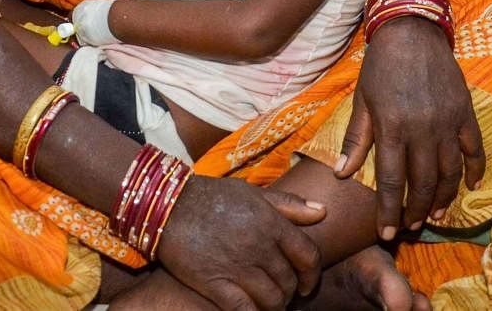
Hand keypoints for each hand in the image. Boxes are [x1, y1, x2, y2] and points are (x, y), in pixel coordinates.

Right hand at [156, 175, 324, 310]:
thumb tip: (322, 211)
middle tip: (282, 294)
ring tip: (268, 305)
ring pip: (272, 300)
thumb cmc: (212, 196)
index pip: (308, 255)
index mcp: (271, 222)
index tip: (307, 283)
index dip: (312, 274)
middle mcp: (259, 246)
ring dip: (274, 306)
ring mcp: (239, 267)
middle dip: (290, 292)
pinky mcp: (217, 284)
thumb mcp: (252, 193)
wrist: (169, 205)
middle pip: (290, 281)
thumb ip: (288, 204)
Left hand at [336, 17, 483, 238]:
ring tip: (434, 214)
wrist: (411, 31)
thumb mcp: (362, 100)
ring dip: (443, 198)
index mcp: (392, 127)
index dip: (388, 211)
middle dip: (416, 211)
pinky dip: (474, 171)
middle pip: (423, 183)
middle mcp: (422, 129)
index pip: (391, 181)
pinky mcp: (465, 112)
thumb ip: (355, 139)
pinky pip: (475, 149)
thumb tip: (342, 173)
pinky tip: (469, 186)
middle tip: (411, 226)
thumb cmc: (380, 66)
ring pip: (450, 173)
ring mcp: (447, 121)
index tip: (386, 233)